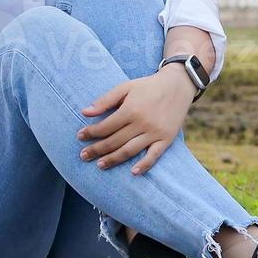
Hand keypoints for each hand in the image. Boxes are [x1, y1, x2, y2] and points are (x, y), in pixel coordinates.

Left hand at [76, 67, 196, 174]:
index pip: (106, 126)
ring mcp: (155, 132)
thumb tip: (85, 112)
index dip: (91, 132)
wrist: (178, 85)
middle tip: (83, 156)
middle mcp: (142, 123)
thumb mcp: (126, 87)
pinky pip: (154, 155)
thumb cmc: (148, 86)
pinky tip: (132, 172)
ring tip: (99, 165)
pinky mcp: (166, 139)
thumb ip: (105, 100)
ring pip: (130, 150)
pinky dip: (144, 165)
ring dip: (113, 159)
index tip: (79, 137)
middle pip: (115, 141)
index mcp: (131, 109)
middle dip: (97, 149)